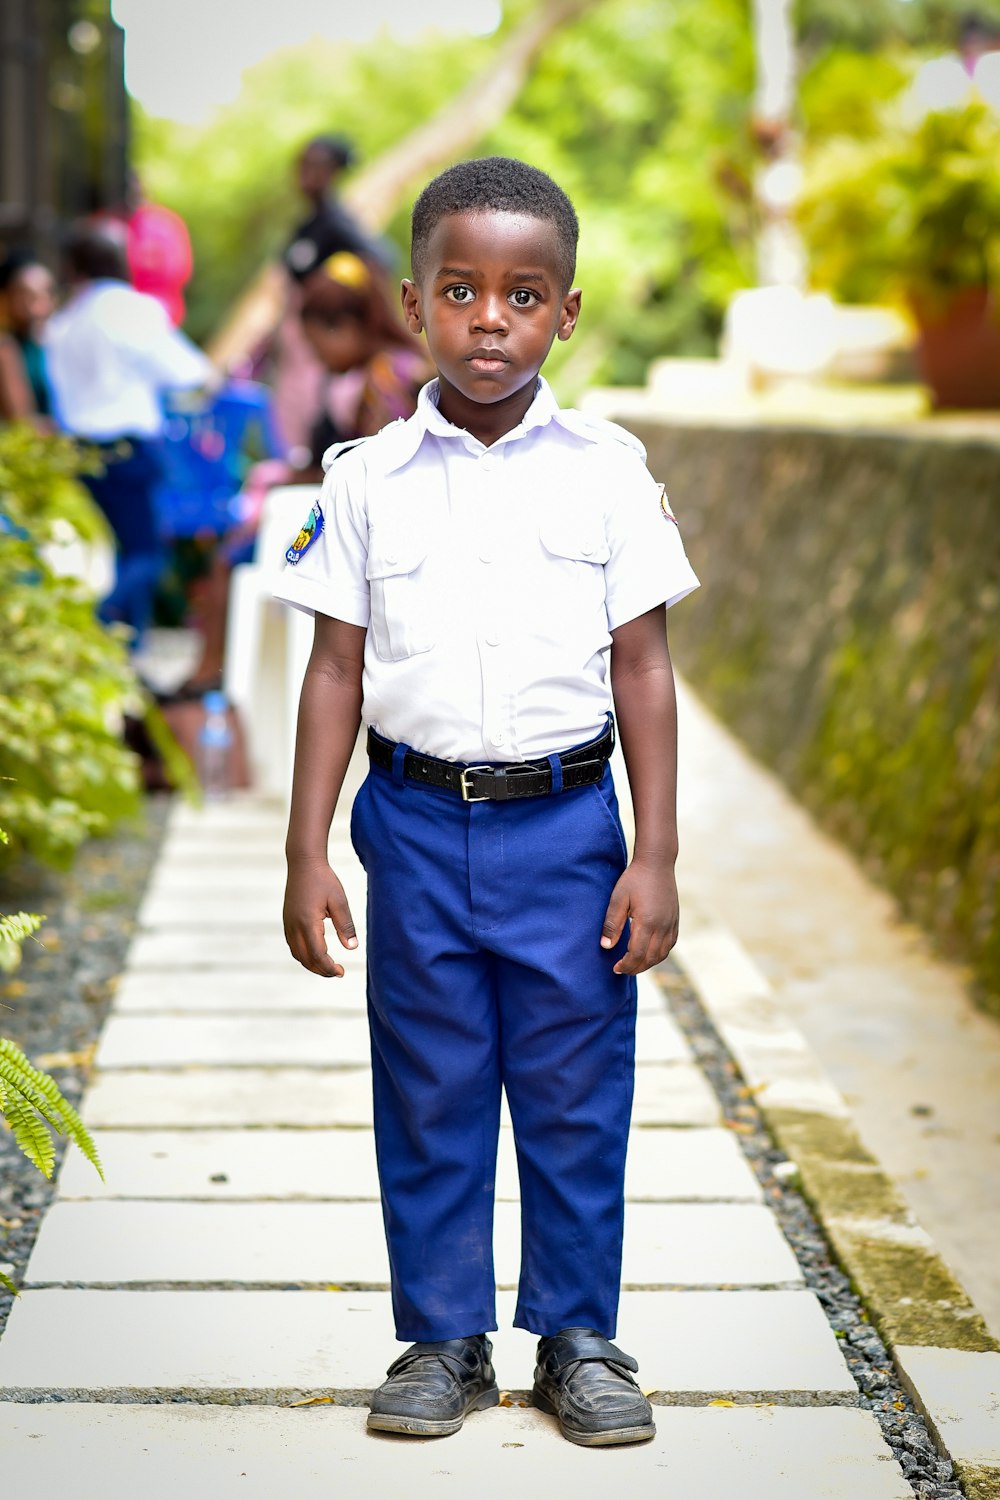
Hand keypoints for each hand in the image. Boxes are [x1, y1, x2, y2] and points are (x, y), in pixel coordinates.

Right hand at [283, 857, 357, 976]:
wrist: (304, 863)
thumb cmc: (324, 880)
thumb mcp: (339, 901)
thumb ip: (345, 925)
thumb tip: (352, 948)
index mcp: (308, 923)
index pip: (318, 955)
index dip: (329, 967)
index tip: (341, 972)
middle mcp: (294, 927)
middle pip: (306, 959)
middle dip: (321, 970)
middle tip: (337, 972)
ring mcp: (288, 924)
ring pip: (297, 954)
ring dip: (312, 964)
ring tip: (328, 966)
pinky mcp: (287, 921)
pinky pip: (293, 945)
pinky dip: (304, 955)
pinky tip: (316, 953)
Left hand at [600, 856, 678, 975]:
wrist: (657, 863)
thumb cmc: (634, 879)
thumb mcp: (618, 899)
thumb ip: (612, 924)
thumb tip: (606, 947)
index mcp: (647, 922)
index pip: (637, 954)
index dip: (626, 965)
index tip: (615, 968)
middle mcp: (662, 926)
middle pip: (651, 958)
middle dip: (636, 968)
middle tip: (622, 969)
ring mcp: (671, 923)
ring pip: (662, 954)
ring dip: (648, 963)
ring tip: (634, 964)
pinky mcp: (675, 920)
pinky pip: (670, 944)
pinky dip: (660, 954)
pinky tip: (650, 953)